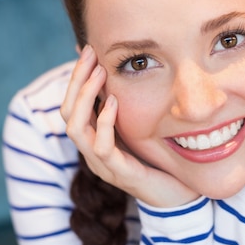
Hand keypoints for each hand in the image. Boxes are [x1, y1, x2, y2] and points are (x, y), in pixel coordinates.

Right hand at [60, 45, 199, 207]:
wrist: (177, 194)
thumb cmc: (157, 157)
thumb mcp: (138, 125)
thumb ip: (125, 103)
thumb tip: (117, 69)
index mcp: (93, 138)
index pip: (71, 105)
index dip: (76, 78)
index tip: (88, 50)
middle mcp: (91, 151)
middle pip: (67, 113)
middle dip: (76, 81)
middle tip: (89, 55)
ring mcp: (102, 164)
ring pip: (76, 129)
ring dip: (85, 98)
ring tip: (99, 73)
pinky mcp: (119, 172)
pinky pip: (101, 147)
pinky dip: (104, 122)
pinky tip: (113, 102)